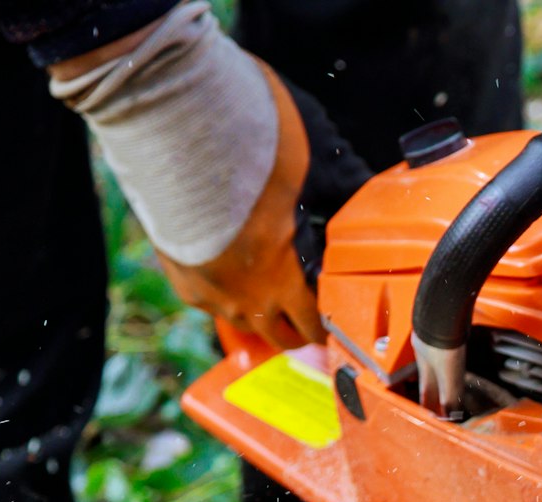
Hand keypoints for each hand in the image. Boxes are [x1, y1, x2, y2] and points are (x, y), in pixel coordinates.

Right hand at [50, 3, 364, 348]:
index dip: (334, 323)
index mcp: (281, 279)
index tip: (345, 315)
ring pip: (244, 321)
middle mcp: (242, 297)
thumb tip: (370, 199)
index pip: (317, 326)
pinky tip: (235, 271)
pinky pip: (209, 300)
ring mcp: (205, 289)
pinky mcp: (175, 273)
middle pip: (282, 336)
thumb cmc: (247, 145)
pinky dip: (226, 293)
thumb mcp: (316, 165)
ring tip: (277, 293)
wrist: (171, 124)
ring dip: (264, 312)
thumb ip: (343, 193)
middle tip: (315, 310)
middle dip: (302, 326)